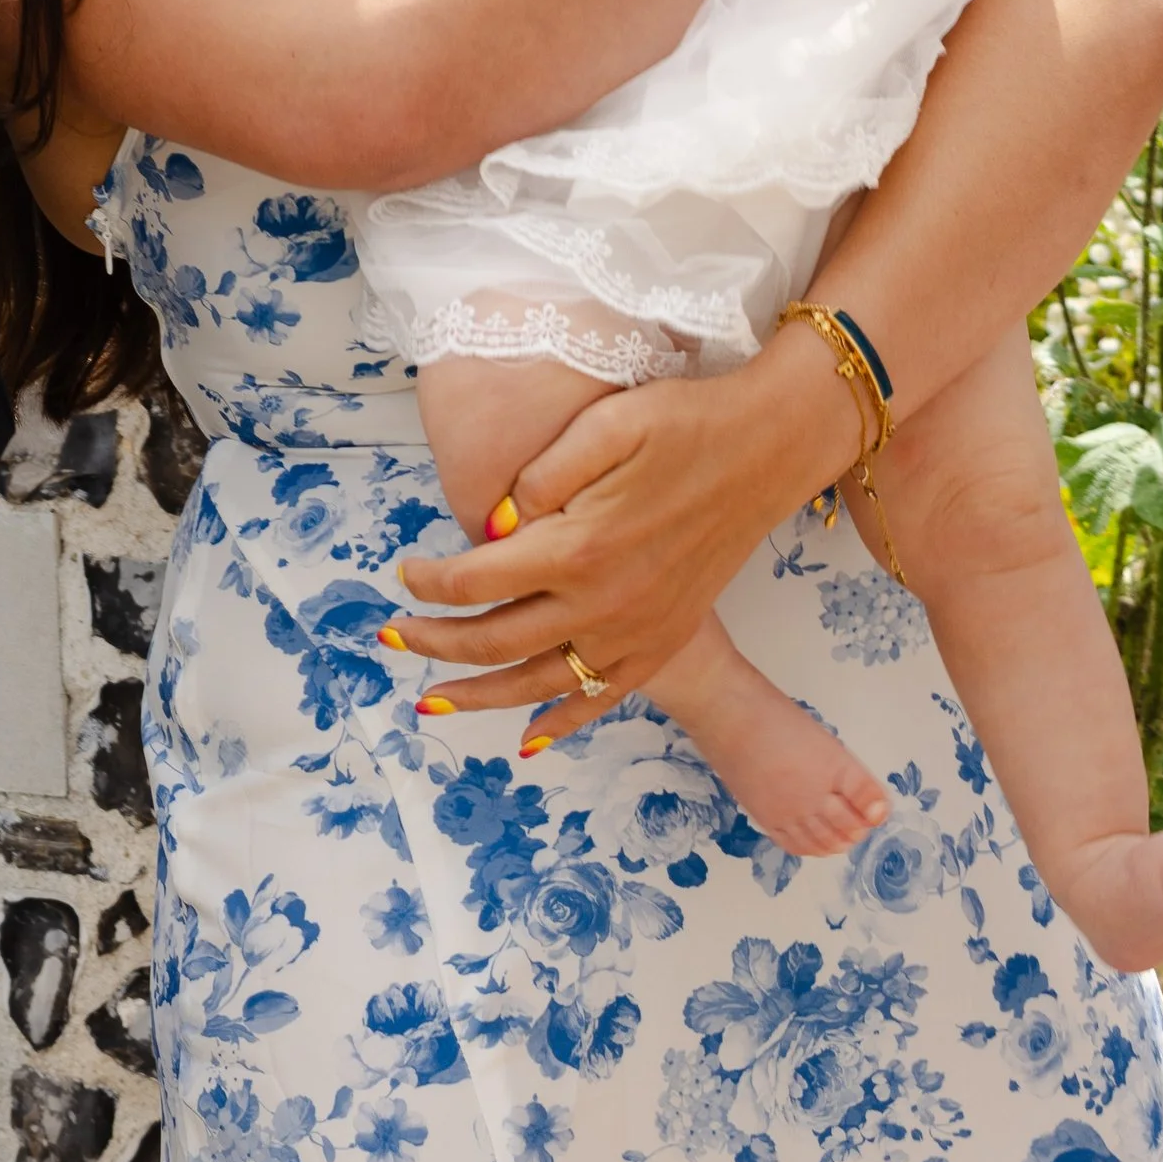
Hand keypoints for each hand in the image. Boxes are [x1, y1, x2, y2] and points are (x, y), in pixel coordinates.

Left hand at [384, 322, 852, 736]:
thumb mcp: (606, 424)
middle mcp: (604, 603)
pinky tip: (530, 738)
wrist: (770, 449)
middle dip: (436, 643)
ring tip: (433, 702)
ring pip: (541, 683)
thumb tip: (491, 529)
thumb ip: (540, 477)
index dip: (429, 582)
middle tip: (393, 637)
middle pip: (496, 641)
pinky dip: (563, 720)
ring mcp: (638, 630)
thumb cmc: (683, 423)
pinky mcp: (665, 639)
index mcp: (578, 547)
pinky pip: (604, 695)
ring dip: (480, 696)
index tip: (404, 572)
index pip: (476, 579)